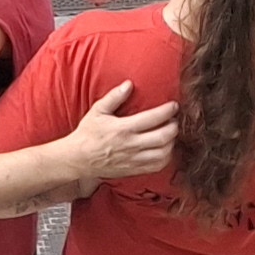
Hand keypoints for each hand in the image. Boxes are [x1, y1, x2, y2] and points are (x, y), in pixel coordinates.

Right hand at [63, 81, 181, 186]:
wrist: (79, 159)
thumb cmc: (88, 133)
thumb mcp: (97, 111)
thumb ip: (114, 97)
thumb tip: (129, 84)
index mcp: (123, 129)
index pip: (152, 119)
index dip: (167, 111)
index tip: (174, 105)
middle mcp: (131, 145)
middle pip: (162, 138)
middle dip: (174, 127)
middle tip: (175, 120)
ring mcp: (134, 160)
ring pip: (163, 154)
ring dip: (172, 143)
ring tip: (171, 134)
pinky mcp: (134, 170)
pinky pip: (157, 166)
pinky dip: (166, 158)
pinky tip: (165, 149)